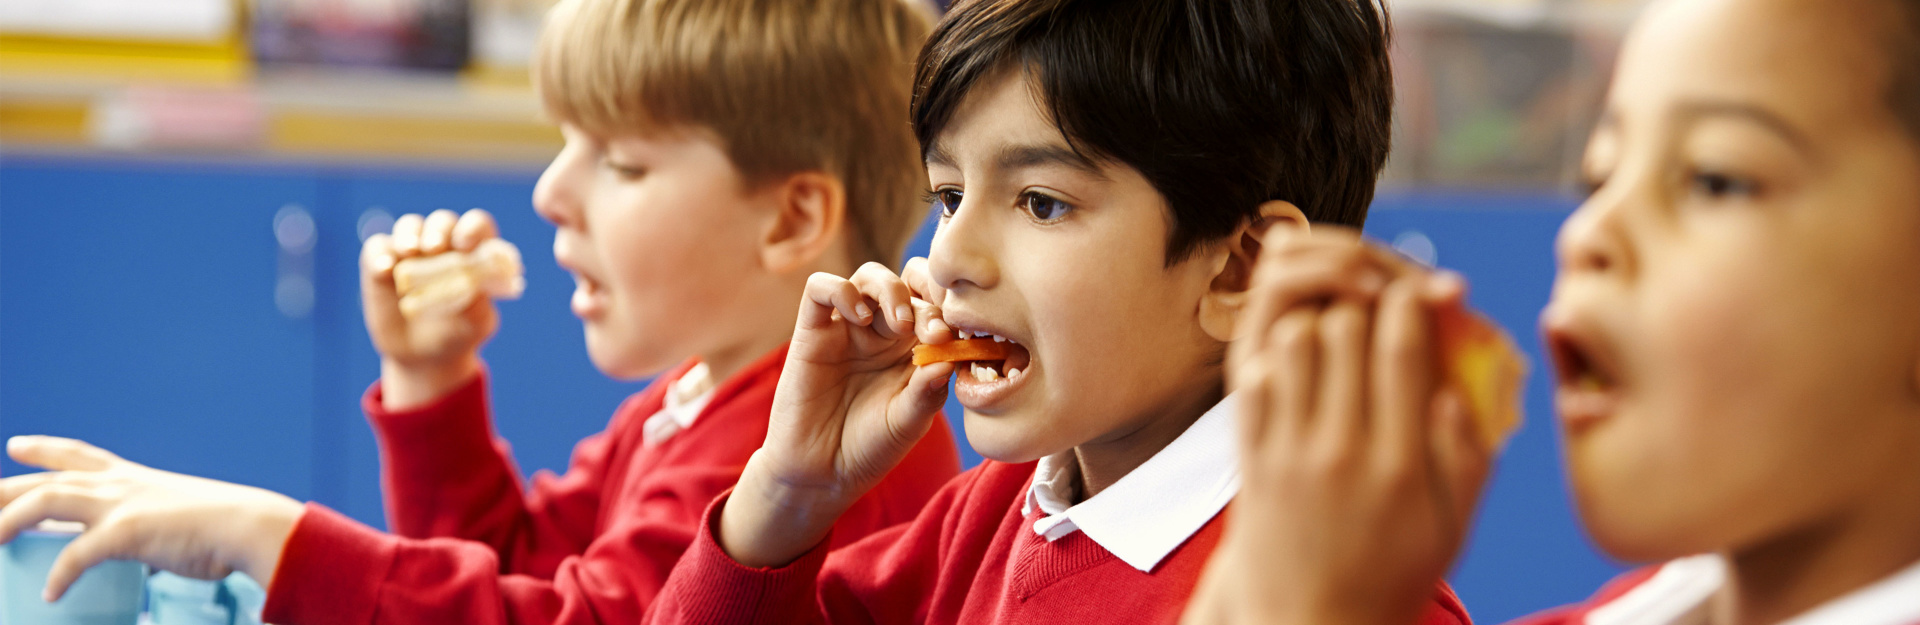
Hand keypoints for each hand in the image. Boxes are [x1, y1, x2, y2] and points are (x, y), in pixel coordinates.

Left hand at [0, 436, 302, 602]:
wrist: (247, 524)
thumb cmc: (220, 527)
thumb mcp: (174, 520)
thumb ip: (149, 533)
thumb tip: (147, 555)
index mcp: (131, 478)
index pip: (77, 455)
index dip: (42, 449)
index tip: (14, 446)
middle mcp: (118, 484)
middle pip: (44, 480)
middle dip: (4, 490)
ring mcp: (120, 504)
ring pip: (45, 502)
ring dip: (8, 523)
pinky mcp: (126, 532)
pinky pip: (78, 555)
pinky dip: (61, 575)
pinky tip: (51, 594)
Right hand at [362, 209, 502, 409]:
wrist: (425, 357)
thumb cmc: (460, 332)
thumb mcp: (475, 323)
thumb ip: (477, 302)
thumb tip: (473, 284)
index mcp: (474, 252)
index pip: (477, 227)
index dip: (473, 229)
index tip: (466, 244)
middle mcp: (443, 244)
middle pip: (442, 222)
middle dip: (439, 230)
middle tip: (435, 247)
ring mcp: (410, 252)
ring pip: (409, 227)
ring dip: (409, 234)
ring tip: (410, 251)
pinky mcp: (380, 264)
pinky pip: (377, 248)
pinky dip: (380, 254)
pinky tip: (385, 269)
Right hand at [719, 259, 953, 566]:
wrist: (821, 474)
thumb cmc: (871, 448)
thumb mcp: (909, 423)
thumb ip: (928, 391)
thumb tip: (951, 357)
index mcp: (916, 346)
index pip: (938, 305)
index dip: (950, 310)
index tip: (956, 336)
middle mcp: (884, 331)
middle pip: (908, 281)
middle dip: (926, 296)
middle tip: (934, 330)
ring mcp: (848, 328)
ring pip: (870, 277)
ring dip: (890, 290)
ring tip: (900, 323)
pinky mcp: (812, 331)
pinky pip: (820, 289)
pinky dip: (841, 291)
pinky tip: (859, 317)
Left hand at [1185, 230, 1494, 624]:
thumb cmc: (1394, 576)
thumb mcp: (1452, 527)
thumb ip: (1466, 456)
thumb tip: (1455, 387)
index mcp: (1402, 464)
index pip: (1403, 349)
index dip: (1411, 302)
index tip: (1418, 295)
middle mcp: (1342, 450)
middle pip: (1346, 329)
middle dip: (1366, 304)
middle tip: (1375, 309)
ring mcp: (1289, 452)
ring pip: (1295, 341)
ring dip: (1317, 324)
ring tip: (1334, 337)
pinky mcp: (1250, 460)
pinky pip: (1255, 378)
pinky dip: (1276, 359)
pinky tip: (1296, 372)